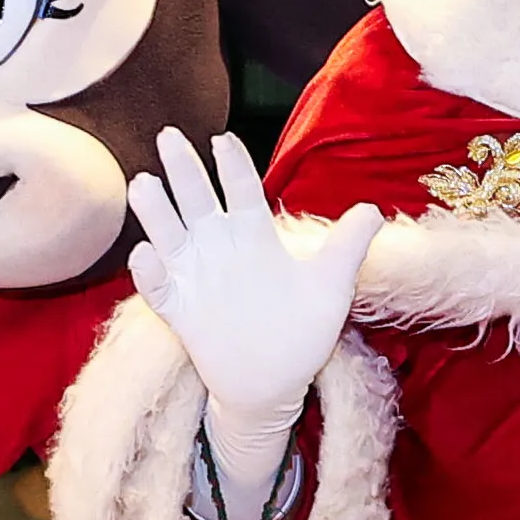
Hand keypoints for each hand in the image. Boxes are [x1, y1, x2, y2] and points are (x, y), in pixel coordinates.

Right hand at [125, 132, 382, 465]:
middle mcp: (220, 247)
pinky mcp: (179, 308)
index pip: (242, 190)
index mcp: (255, 236)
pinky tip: (144, 254)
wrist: (275, 383)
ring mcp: (195, 276)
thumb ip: (348, 246)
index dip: (233, 165)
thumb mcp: (331, 287)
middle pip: (197, 200)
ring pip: (169, 234)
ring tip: (144, 184)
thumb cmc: (303, 330)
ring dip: (156, 211)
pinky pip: (159, 286)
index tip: (223, 140)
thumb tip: (374, 210)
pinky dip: (149, 271)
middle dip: (182, 169)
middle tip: (168, 136)